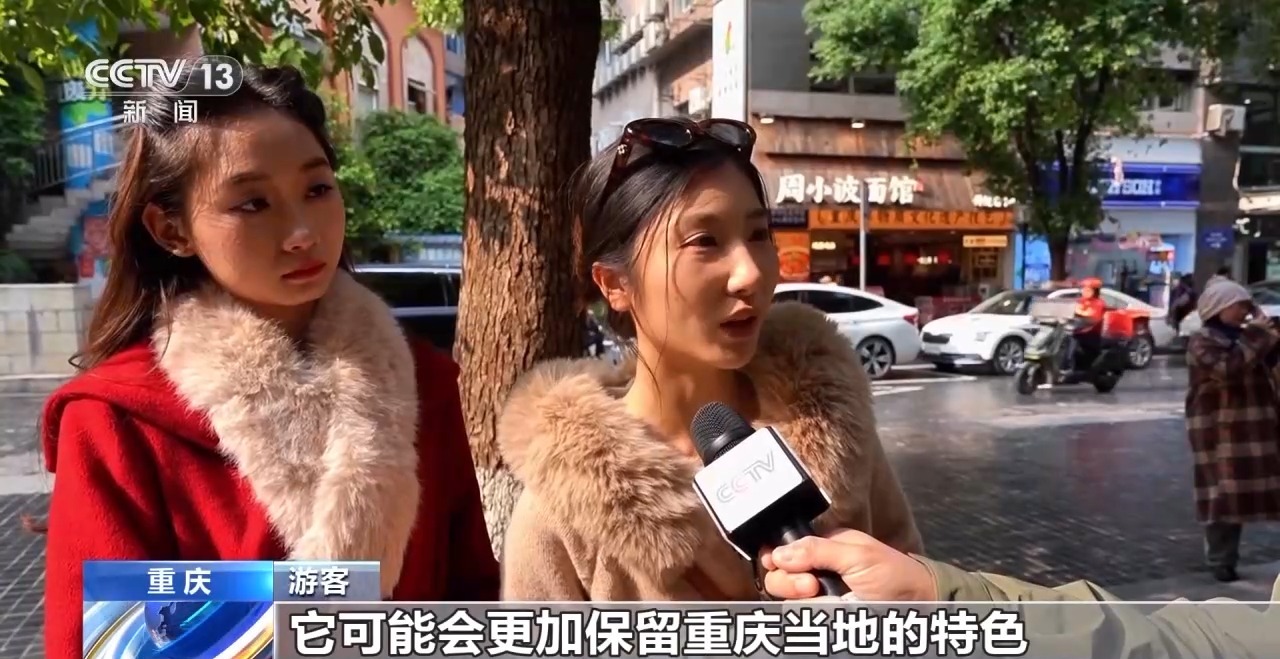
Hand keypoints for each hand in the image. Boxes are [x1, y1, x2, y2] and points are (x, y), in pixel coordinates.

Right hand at [759, 529, 937, 600]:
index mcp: (824, 547)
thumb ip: (818, 550)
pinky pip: (802, 616)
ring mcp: (820, 596)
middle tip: (812, 587)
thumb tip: (779, 554)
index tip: (778, 564)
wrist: (919, 607)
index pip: (783, 550)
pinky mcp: (826, 616)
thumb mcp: (858, 555)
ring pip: (788, 601)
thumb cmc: (896, 575)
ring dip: (800, 601)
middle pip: (778, 577)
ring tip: (821, 598)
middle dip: (788, 581)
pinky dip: (808, 614)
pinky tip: (826, 611)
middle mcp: (817, 571)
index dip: (776, 558)